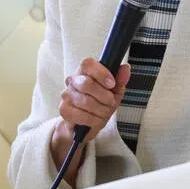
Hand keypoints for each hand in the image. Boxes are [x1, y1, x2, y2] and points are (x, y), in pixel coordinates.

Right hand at [50, 59, 130, 174]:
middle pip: (87, 84)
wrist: (87, 124)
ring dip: (100, 110)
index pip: (88, 64)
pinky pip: (80, 114)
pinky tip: (95, 119)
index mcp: (85, 72)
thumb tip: (125, 68)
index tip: (112, 84)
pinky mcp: (64, 110)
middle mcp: (73, 81)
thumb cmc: (99, 104)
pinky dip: (93, 119)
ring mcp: (66, 95)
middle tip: (110, 102)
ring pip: (85, 101)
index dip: (101, 73)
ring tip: (104, 112)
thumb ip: (120, 80)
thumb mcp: (114, 92)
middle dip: (104, 96)